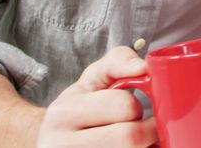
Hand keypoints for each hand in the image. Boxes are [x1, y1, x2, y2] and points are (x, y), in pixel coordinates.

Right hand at [36, 47, 157, 146]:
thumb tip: (142, 67)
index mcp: (63, 114)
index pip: (124, 106)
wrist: (55, 142)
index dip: (136, 107)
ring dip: (145, 146)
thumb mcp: (93, 78)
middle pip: (130, 137)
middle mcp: (60, 146)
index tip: (132, 110)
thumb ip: (118, 62)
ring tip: (134, 140)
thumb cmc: (81, 107)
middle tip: (141, 128)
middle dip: (146, 130)